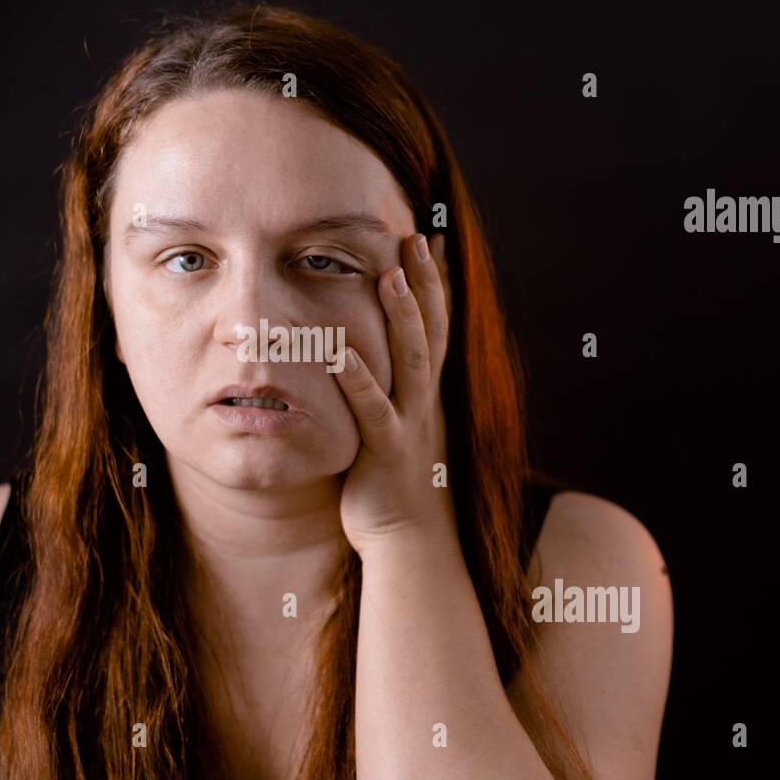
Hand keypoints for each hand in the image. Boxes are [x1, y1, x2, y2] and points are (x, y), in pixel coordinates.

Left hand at [333, 231, 456, 561]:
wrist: (411, 541)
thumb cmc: (398, 483)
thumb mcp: (403, 427)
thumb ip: (396, 389)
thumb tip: (381, 355)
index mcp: (429, 392)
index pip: (438, 327)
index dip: (436, 284)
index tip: (431, 242)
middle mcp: (427, 401)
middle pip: (431, 331)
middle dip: (425, 284)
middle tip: (416, 239)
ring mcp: (410, 424)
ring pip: (410, 362)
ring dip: (402, 318)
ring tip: (391, 276)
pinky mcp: (386, 451)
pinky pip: (373, 410)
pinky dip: (358, 380)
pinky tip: (341, 352)